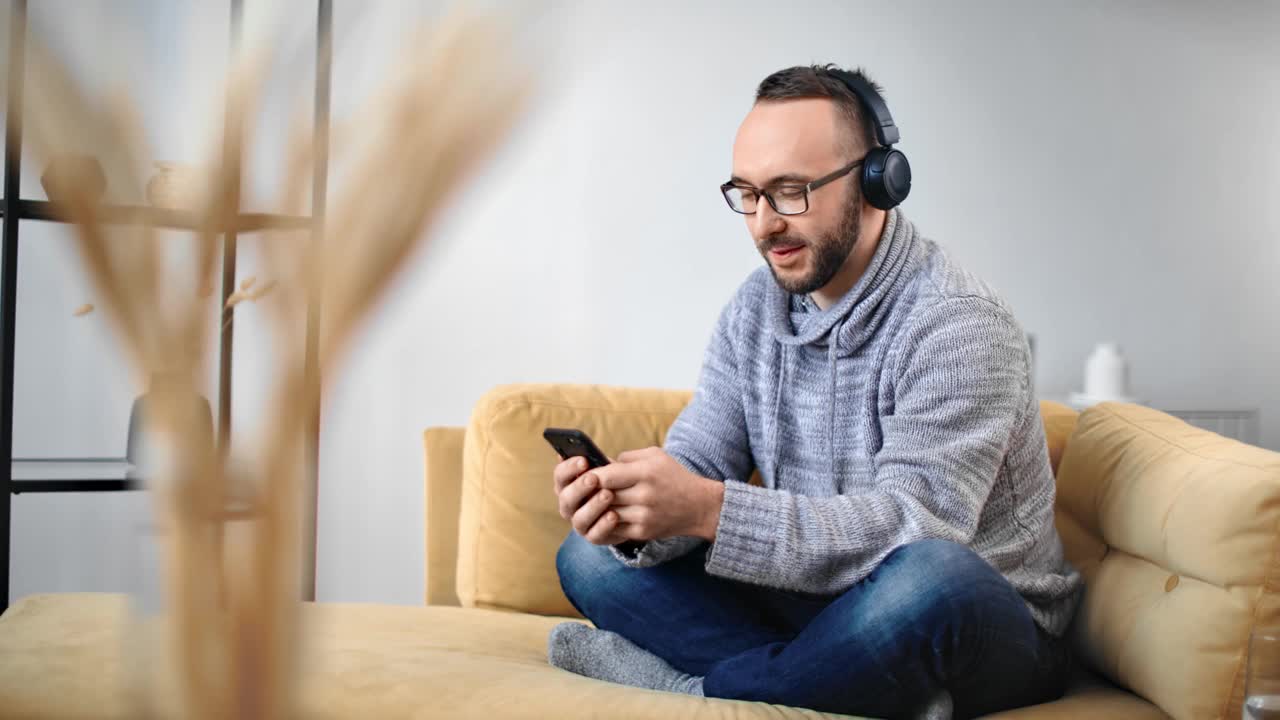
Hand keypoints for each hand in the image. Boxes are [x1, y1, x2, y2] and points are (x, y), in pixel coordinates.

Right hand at [552, 455, 626, 544]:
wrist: (629, 505)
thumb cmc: (612, 481)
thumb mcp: (606, 469)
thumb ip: (597, 462)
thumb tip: (589, 451)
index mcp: (567, 485)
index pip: (560, 475)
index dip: (569, 468)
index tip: (584, 460)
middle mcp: (568, 505)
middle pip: (566, 497)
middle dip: (579, 487)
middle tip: (594, 478)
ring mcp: (579, 523)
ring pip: (579, 518)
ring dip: (593, 506)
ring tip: (608, 494)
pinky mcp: (592, 537)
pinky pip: (595, 534)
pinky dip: (603, 525)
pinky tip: (614, 515)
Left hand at [586, 447, 723, 543]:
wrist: (700, 506)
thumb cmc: (674, 476)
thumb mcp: (656, 456)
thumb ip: (627, 457)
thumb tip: (601, 464)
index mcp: (646, 472)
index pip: (606, 476)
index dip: (592, 476)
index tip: (586, 474)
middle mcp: (644, 495)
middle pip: (604, 495)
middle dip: (592, 492)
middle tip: (584, 489)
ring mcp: (644, 516)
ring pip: (607, 512)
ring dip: (598, 508)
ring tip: (594, 501)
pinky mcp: (644, 532)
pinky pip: (615, 528)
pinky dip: (607, 521)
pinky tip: (606, 514)